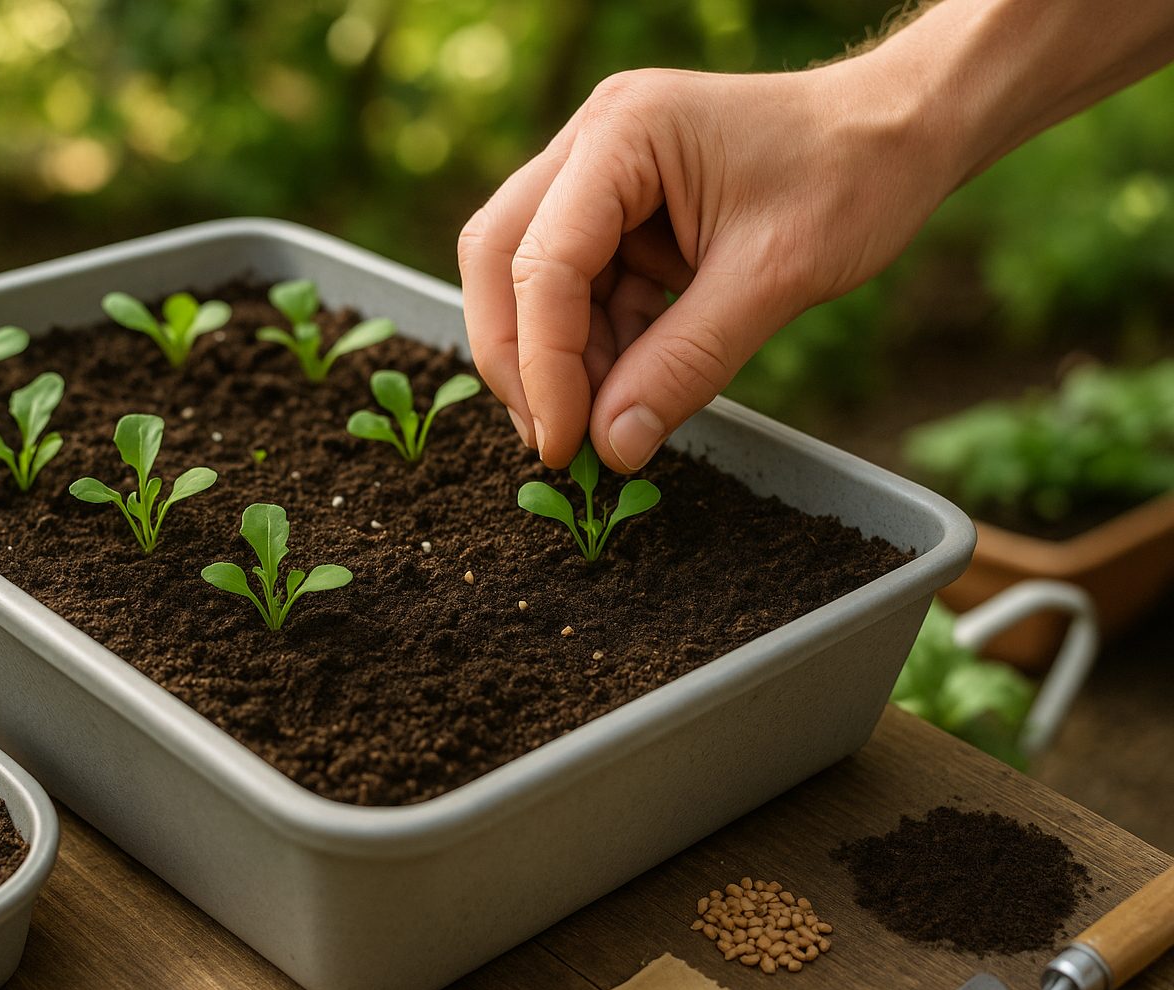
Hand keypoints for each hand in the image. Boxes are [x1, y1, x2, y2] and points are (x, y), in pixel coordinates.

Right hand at [457, 61, 957, 470]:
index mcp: (624, 134)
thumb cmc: (853, 175)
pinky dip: (597, 347)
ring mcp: (600, 175)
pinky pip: (579, 290)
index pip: (544, 262)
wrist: (901, 132)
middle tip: (558, 439)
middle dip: (519, 358)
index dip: (544, 363)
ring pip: (529, 281)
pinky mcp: (618, 212)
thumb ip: (686, 364)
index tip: (569, 443)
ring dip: (560, 360)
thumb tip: (613, 446)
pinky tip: (631, 387)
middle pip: (500, 259)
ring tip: (607, 421)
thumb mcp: (775, 279)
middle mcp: (593, 144)